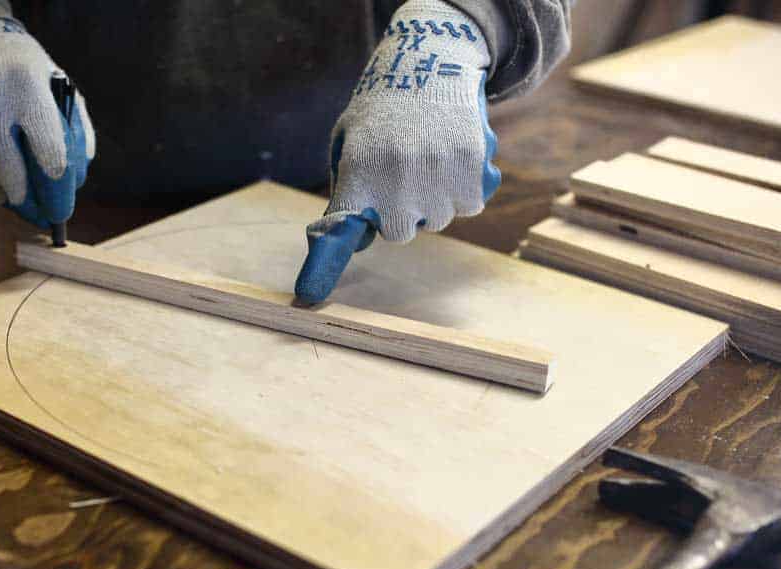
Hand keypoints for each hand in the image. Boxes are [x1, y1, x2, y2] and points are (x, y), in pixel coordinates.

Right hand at [0, 19, 94, 228]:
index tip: (58, 191)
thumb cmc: (23, 66)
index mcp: (28, 91)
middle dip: (22, 194)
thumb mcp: (55, 81)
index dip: (55, 178)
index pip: (48, 150)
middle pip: (10, 170)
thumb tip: (82, 167)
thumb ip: (76, 122)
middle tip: (29, 203)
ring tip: (7, 199)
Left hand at [295, 0, 499, 302]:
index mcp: (357, 172)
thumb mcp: (347, 141)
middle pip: (400, 232)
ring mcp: (435, 176)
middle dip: (402, 213)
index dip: (323, 265)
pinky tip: (453, 156)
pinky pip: (469, 205)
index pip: (341, 228)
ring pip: (437, 219)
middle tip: (403, 174)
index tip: (308, 295)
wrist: (431, 59)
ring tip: (428, 158)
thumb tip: (358, 242)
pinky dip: (464, 188)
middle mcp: (395, 179)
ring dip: (434, 198)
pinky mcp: (471, 169)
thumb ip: (347, 190)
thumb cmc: (382, 109)